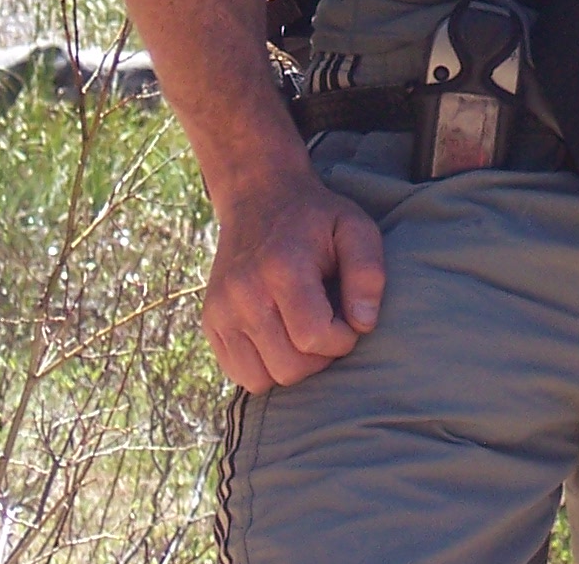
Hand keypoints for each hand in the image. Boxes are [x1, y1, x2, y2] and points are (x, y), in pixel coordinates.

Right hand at [202, 171, 387, 390]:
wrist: (258, 198)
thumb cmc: (315, 218)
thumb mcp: (354, 228)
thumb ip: (368, 273)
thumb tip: (363, 323)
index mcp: (282, 268)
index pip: (314, 337)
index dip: (342, 339)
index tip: (349, 320)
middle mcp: (243, 293)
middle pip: (289, 367)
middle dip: (320, 358)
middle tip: (328, 326)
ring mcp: (221, 310)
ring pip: (262, 380)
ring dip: (292, 367)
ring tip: (304, 334)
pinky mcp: (210, 322)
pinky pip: (240, 375)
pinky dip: (265, 368)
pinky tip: (281, 338)